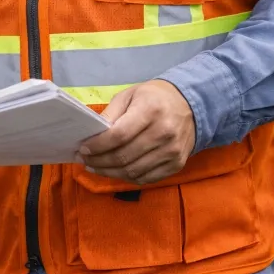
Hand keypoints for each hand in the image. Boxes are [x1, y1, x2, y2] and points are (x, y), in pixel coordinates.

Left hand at [77, 80, 195, 184]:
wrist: (191, 104)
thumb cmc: (154, 97)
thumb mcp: (130, 95)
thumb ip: (111, 114)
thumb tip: (92, 135)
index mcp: (151, 110)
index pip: (119, 135)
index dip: (98, 145)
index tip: (83, 148)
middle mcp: (164, 132)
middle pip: (124, 156)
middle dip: (99, 161)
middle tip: (84, 161)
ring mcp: (172, 151)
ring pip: (133, 171)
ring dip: (109, 173)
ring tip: (95, 168)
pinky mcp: (177, 164)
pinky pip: (146, 178)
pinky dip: (126, 177)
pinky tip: (114, 171)